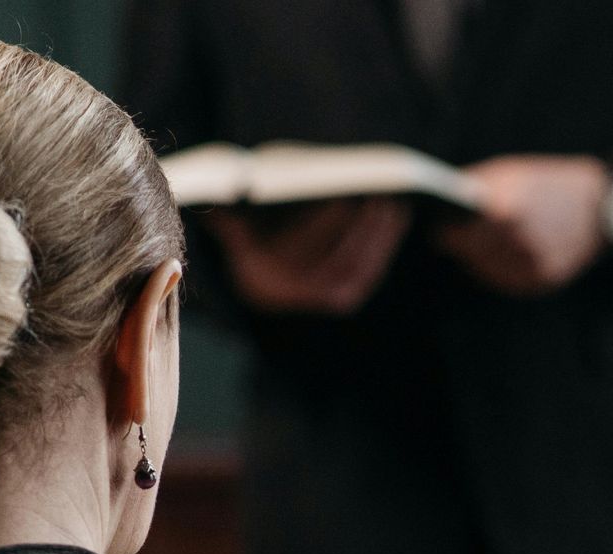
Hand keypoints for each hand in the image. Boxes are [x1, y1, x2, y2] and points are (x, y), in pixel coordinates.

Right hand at [209, 198, 410, 314]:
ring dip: (377, 236)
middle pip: (334, 259)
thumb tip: (217, 206)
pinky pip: (367, 272)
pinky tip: (395, 220)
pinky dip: (384, 245)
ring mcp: (318, 298)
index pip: (297, 248)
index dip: (323, 224)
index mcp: (261, 273)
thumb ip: (229, 220)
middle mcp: (290, 291)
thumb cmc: (251, 240)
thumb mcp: (236, 230)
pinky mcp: (341, 297)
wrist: (261, 280)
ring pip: (355, 267)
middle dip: (358, 227)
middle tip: (378, 197)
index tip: (342, 198)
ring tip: (392, 205)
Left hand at [436, 155, 610, 296]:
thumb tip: (442, 208)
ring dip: (479, 260)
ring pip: (487, 270)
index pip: (456, 234)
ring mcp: (532, 263)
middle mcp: (518, 240)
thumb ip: (474, 189)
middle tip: (455, 239)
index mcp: (505, 209)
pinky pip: (508, 280)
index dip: (446, 232)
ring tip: (476, 248)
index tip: (441, 230)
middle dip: (462, 245)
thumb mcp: (510, 174)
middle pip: (470, 254)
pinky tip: (499, 257)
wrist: (598, 206)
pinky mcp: (543, 279)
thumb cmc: (547, 183)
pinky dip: (500, 270)